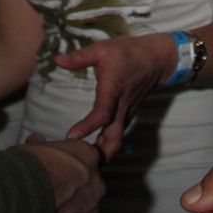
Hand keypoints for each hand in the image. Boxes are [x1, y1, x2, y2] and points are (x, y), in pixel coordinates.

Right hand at [17, 134, 104, 212]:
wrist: (15, 203)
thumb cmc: (23, 171)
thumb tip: (36, 141)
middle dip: (72, 192)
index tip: (57, 171)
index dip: (69, 166)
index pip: (86, 159)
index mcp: (86, 157)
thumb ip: (41, 146)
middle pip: (88, 188)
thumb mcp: (30, 149)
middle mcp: (95, 184)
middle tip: (49, 194)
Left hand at [56, 34, 175, 158]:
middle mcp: (120, 107)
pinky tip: (93, 149)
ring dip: (102, 152)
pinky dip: (106, 145)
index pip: (102, 114)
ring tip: (80, 160)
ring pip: (116, 140)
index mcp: (113, 90)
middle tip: (77, 163)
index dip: (87, 126)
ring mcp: (125, 113)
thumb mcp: (102, 49)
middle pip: (114, 139)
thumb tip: (57, 60)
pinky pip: (117, 134)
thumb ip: (80, 57)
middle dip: (99, 155)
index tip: (71, 136)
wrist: (155, 59)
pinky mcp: (126, 115)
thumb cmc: (127, 52)